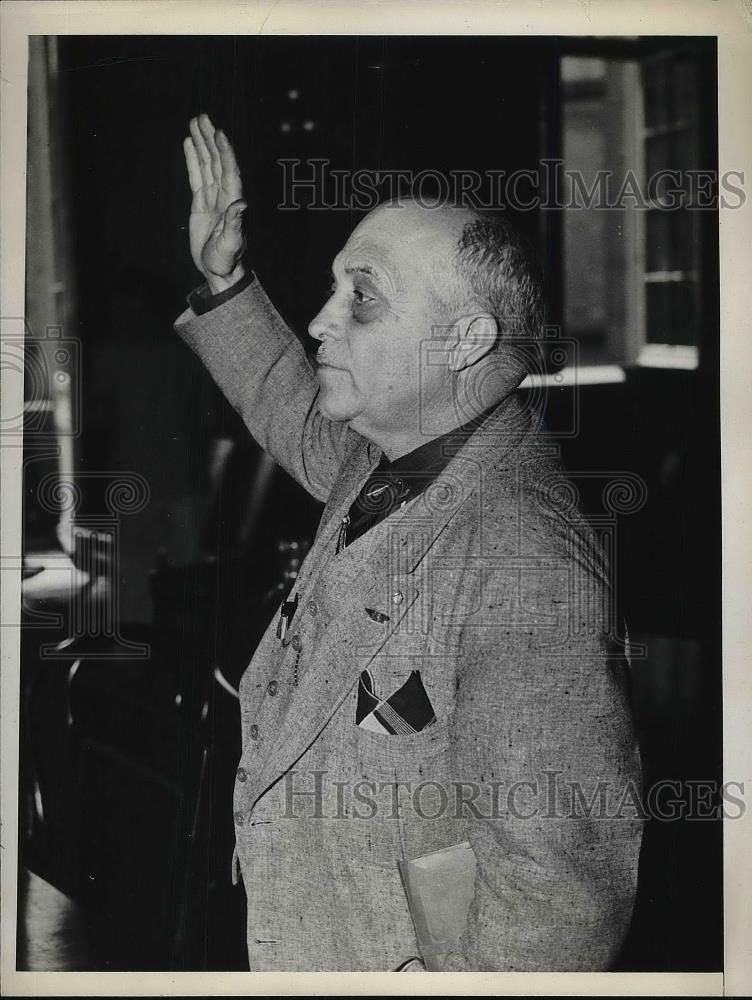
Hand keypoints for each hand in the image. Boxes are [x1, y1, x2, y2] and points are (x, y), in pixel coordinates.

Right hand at [183, 113, 246, 293]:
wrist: (219, 270)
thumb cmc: (227, 259)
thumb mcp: (231, 243)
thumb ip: (235, 224)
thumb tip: (242, 204)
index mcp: (233, 201)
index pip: (229, 170)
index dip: (224, 152)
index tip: (218, 133)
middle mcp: (224, 195)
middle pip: (217, 161)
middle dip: (210, 139)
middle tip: (202, 117)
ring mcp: (212, 197)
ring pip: (206, 165)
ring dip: (201, 143)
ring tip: (194, 123)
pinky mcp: (201, 202)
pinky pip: (196, 176)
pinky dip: (193, 159)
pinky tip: (189, 144)